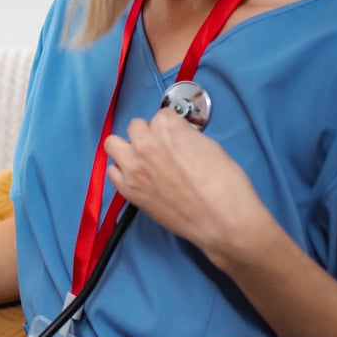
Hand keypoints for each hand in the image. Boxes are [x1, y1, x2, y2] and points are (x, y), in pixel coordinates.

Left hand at [104, 109, 269, 267]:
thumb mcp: (210, 146)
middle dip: (147, 133)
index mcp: (168, 128)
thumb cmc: (225, 186)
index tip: (174, 135)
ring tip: (141, 158)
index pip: (161, 115)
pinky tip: (137, 176)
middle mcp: (146, 144)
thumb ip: (185, 136)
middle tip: (158, 145)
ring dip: (127, 148)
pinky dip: (122, 171)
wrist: (222, 221)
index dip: (170, 126)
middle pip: (135, 126)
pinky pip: (112, 171)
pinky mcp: (129, 190)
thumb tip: (177, 137)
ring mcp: (133, 168)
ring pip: (113, 144)